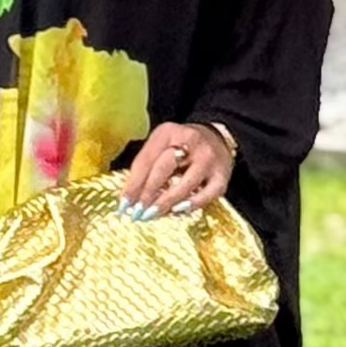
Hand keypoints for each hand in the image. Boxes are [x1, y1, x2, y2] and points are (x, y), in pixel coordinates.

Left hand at [116, 120, 232, 220]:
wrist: (217, 137)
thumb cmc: (182, 146)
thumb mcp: (161, 145)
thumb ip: (146, 166)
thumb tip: (129, 197)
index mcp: (168, 132)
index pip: (146, 160)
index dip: (133, 184)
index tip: (123, 204)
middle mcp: (190, 142)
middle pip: (164, 169)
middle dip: (147, 193)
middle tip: (137, 212)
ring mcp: (208, 159)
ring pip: (185, 184)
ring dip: (165, 202)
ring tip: (152, 214)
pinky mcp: (222, 175)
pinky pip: (206, 194)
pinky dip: (191, 204)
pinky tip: (177, 210)